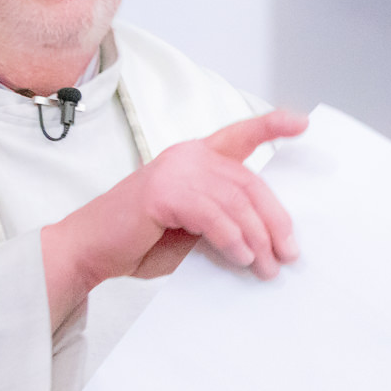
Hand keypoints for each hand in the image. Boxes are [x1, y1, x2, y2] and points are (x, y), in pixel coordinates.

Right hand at [40, 109, 307, 325]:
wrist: (89, 251)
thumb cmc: (141, 241)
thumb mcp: (194, 227)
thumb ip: (225, 220)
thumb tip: (269, 242)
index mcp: (196, 157)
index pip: (240, 135)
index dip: (271, 126)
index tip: (301, 123)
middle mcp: (188, 156)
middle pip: (249, 183)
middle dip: (275, 221)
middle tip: (288, 254)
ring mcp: (174, 170)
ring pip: (236, 202)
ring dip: (257, 238)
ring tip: (266, 267)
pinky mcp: (162, 192)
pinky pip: (213, 216)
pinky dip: (232, 240)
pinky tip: (241, 258)